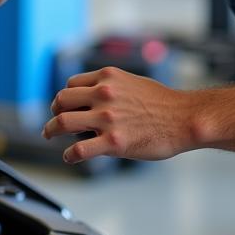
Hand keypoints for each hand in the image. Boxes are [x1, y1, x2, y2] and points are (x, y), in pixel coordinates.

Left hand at [42, 66, 194, 163]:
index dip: (65, 97)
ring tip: (49, 135)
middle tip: (53, 122)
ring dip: (50, 130)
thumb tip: (95, 94)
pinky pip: (79, 150)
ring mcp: (106, 118)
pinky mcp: (113, 142)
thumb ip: (111, 86)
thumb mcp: (132, 82)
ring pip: (62, 123)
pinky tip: (69, 157)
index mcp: (107, 77)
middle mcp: (103, 94)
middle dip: (54, 112)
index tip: (64, 107)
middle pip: (61, 100)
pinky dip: (68, 155)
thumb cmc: (163, 102)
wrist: (184, 119)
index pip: (71, 84)